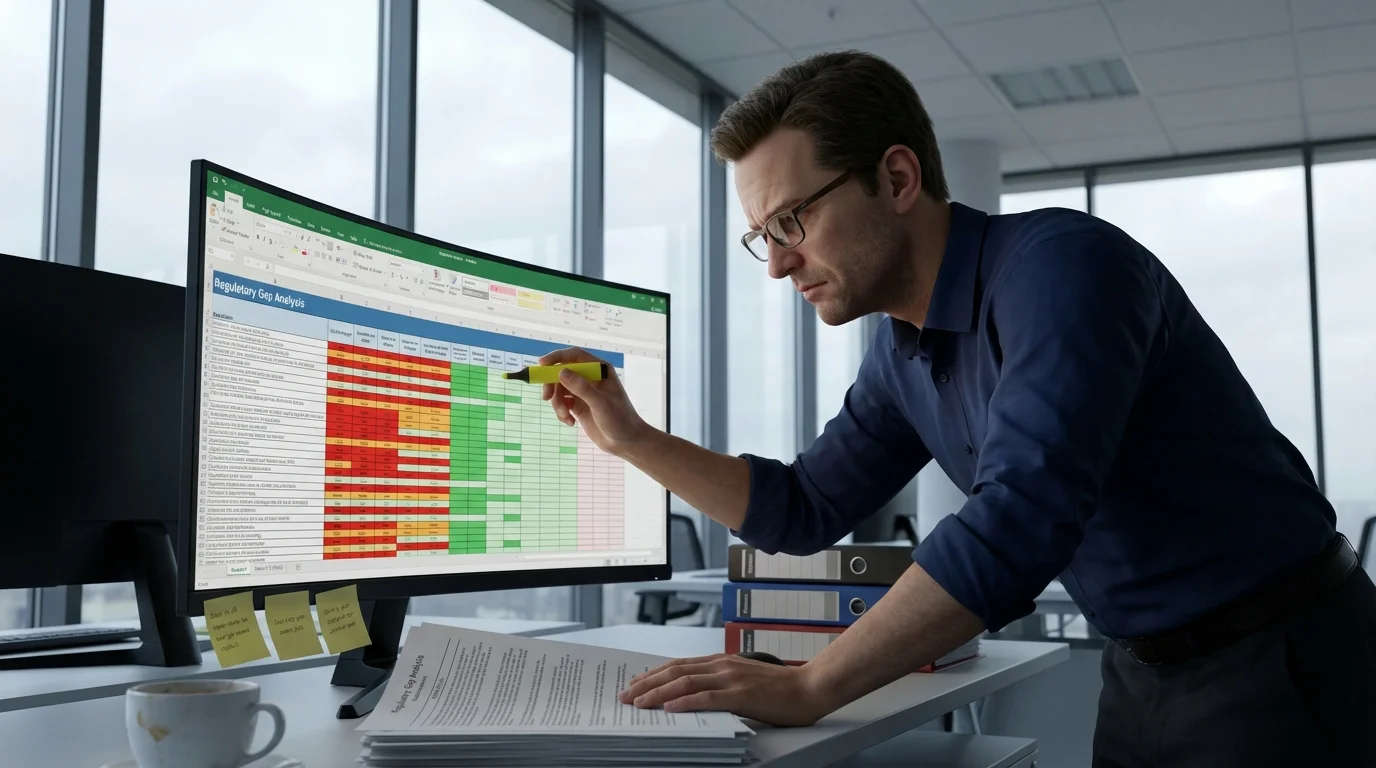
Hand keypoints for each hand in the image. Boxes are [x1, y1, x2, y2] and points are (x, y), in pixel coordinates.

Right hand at [538, 347, 651, 455]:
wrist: (626, 443)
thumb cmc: (620, 420)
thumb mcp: (600, 404)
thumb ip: (582, 388)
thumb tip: (561, 372)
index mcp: (600, 370)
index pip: (574, 356)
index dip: (557, 357)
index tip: (541, 364)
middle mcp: (591, 378)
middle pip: (562, 372)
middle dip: (552, 384)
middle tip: (546, 397)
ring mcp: (584, 392)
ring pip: (560, 389)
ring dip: (558, 403)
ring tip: (566, 417)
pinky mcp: (579, 406)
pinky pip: (562, 403)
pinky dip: (561, 412)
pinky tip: (570, 422)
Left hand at [618, 653, 832, 726]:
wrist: (810, 688)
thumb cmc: (781, 689)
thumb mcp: (744, 682)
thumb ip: (721, 685)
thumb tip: (694, 698)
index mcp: (722, 662)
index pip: (679, 665)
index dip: (654, 674)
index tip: (636, 683)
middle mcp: (722, 666)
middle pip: (675, 671)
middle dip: (647, 683)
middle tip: (626, 694)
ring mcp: (731, 678)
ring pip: (685, 682)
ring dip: (658, 693)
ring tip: (639, 702)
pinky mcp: (741, 694)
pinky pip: (707, 697)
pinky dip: (685, 701)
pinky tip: (670, 707)